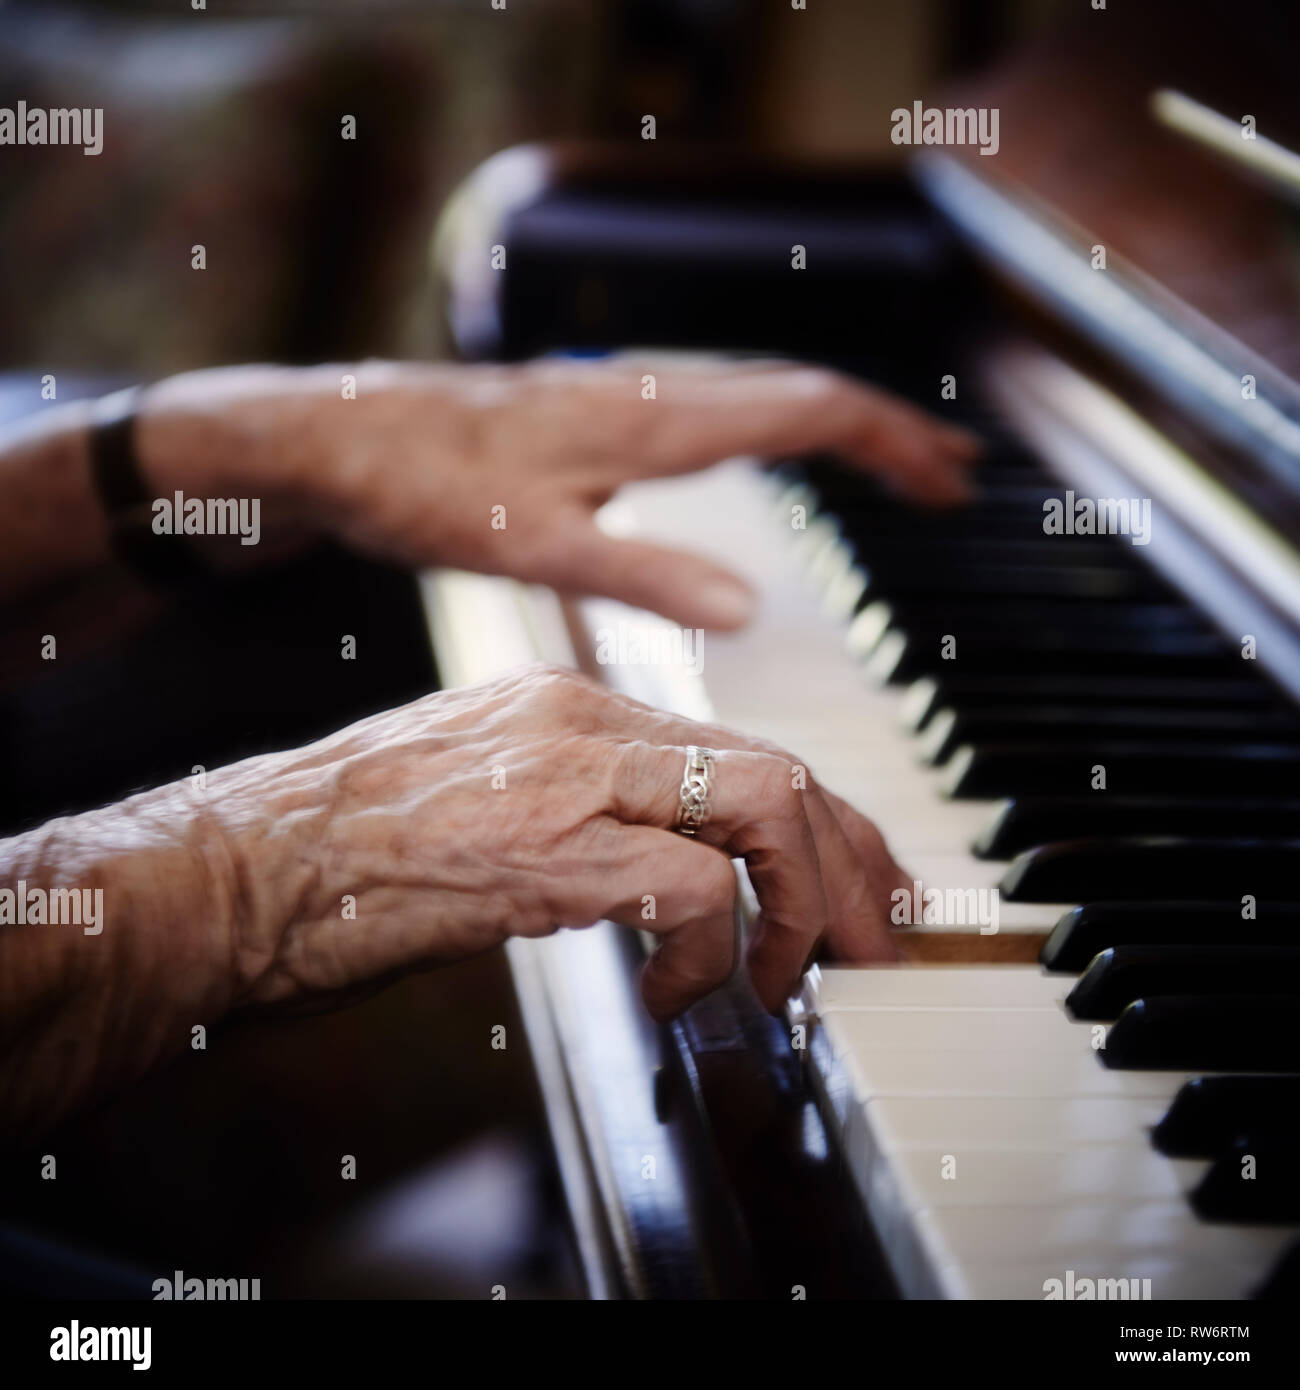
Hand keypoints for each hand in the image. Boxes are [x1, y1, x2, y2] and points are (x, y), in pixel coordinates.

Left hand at [137, 357, 977, 628]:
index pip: (806, 409)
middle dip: (882, 433)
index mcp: (652, 421)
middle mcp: (647, 396)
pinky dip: (767, 432)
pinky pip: (710, 411)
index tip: (949, 478)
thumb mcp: (533, 546)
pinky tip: (759, 459)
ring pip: (755, 398)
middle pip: (798, 394)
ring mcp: (621, 400)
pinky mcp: (591, 416)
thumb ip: (643, 576)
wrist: (331, 438)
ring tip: (887, 462)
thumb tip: (749, 609)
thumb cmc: (419, 486)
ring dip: (831, 428)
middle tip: (948, 472)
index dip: (888, 441)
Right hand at [212, 665, 908, 1020]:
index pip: (742, 742)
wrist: (240, 866)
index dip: (824, 818)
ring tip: (785, 977)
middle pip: (782, 765)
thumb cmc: (345, 844)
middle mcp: (585, 718)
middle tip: (876, 936)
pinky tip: (677, 996)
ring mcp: (569, 774)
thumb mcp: (489, 793)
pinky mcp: (547, 847)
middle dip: (854, 860)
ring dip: (803, 906)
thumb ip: (586, 805)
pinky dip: (713, 951)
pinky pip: (695, 890)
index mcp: (573, 702)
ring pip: (768, 804)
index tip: (857, 880)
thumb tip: (676, 862)